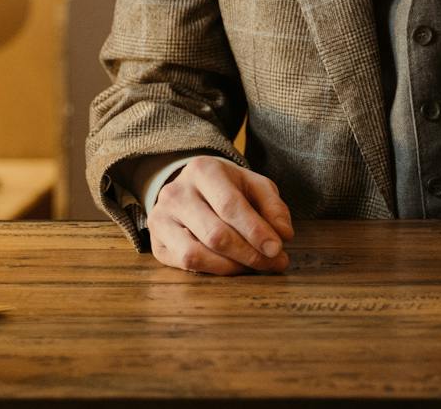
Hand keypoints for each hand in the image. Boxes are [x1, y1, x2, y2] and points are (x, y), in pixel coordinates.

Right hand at [148, 156, 295, 275]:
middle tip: (275, 263)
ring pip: (196, 254)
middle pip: (215, 234)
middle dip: (249, 254)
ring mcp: (160, 218)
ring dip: (232, 267)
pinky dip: (213, 270)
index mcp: (203, 170)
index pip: (230, 206)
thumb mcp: (253, 185)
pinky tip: (232, 267)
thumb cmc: (227, 188)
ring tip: (255, 267)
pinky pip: (184, 265)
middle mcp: (175, 192)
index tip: (277, 249)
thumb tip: (283, 235)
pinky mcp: (156, 243)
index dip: (255, 231)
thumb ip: (273, 206)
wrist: (190, 188)